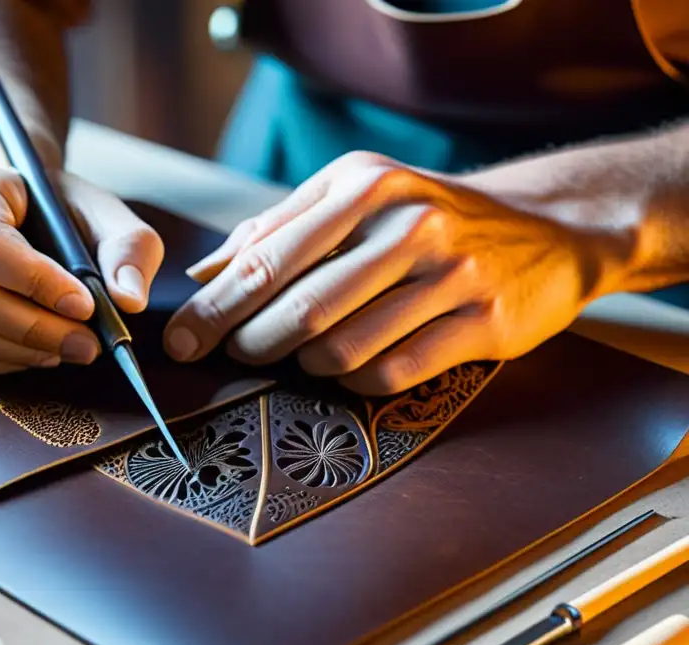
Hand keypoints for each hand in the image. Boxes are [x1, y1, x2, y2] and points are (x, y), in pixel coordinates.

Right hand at [0, 168, 163, 374]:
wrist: (12, 219)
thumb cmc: (58, 217)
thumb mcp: (103, 216)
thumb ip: (128, 249)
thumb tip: (128, 300)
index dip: (36, 283)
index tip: (85, 306)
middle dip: (37, 331)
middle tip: (89, 345)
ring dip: (23, 352)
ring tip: (67, 347)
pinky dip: (4, 364)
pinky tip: (37, 351)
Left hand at [162, 151, 629, 394]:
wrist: (545, 229)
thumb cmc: (426, 216)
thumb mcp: (356, 195)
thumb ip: (278, 228)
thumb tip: (204, 274)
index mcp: (364, 184)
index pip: (266, 258)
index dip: (213, 309)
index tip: (179, 342)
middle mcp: (408, 224)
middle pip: (298, 309)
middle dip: (250, 343)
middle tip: (236, 354)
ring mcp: (451, 275)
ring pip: (341, 350)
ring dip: (305, 364)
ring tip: (303, 354)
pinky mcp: (482, 324)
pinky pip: (390, 374)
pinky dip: (355, 381)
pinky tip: (350, 367)